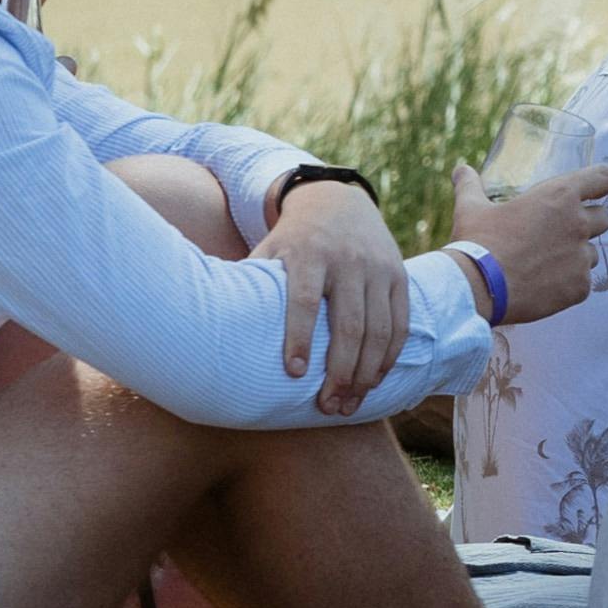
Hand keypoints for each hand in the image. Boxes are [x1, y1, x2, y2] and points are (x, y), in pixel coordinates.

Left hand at [266, 175, 406, 412]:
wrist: (338, 201)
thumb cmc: (292, 239)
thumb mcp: (268, 250)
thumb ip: (249, 284)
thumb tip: (207, 326)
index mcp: (309, 253)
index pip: (305, 300)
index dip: (299, 336)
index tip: (294, 373)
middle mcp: (348, 261)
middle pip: (348, 324)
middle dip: (340, 371)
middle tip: (327, 406)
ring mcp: (378, 269)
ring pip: (379, 330)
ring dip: (365, 373)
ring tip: (349, 403)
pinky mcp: (398, 277)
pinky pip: (400, 323)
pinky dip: (389, 356)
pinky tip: (374, 380)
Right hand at [452, 157, 607, 325]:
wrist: (476, 288)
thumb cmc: (477, 243)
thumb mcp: (471, 208)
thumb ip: (471, 185)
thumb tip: (461, 169)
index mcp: (560, 195)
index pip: (605, 178)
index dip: (603, 182)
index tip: (598, 188)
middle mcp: (578, 223)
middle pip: (603, 218)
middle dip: (587, 222)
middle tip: (559, 232)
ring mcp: (582, 257)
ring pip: (592, 253)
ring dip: (576, 255)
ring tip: (544, 262)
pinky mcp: (580, 287)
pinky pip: (583, 282)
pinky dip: (568, 283)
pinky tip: (542, 284)